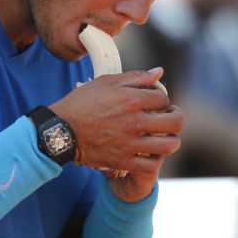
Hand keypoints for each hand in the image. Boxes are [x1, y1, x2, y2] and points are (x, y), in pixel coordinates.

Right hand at [49, 69, 183, 201]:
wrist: (61, 130)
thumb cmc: (82, 103)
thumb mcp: (106, 82)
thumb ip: (135, 77)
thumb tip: (159, 72)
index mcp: (131, 99)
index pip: (164, 98)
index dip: (163, 99)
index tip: (156, 103)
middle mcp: (135, 121)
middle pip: (175, 121)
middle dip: (176, 118)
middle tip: (169, 118)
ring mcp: (130, 143)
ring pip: (169, 145)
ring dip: (171, 140)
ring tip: (164, 136)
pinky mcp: (123, 160)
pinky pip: (152, 165)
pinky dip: (156, 160)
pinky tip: (150, 152)